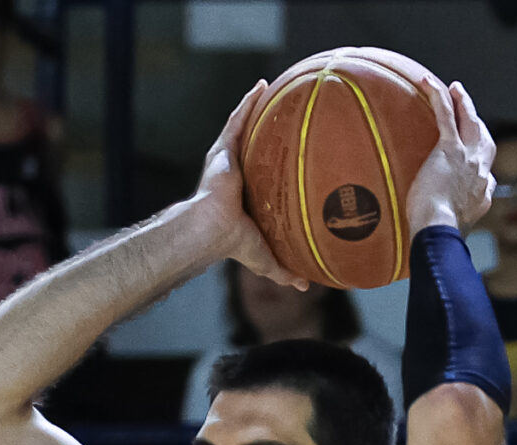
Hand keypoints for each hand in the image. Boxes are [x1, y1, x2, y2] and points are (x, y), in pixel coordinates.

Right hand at [195, 81, 306, 291]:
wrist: (211, 230)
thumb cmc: (233, 244)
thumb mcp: (265, 257)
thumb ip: (283, 269)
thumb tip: (305, 286)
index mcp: (244, 196)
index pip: (261, 177)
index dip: (271, 166)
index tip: (287, 157)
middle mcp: (235, 175)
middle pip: (252, 147)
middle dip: (264, 132)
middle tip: (282, 118)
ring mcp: (227, 160)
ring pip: (244, 129)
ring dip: (256, 109)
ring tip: (271, 91)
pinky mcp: (222, 150)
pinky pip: (237, 120)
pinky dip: (248, 102)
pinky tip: (261, 86)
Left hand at [405, 78, 494, 236]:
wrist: (439, 232)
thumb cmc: (437, 240)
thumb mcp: (446, 236)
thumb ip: (444, 230)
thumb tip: (430, 241)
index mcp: (482, 197)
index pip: (487, 177)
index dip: (482, 168)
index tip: (474, 168)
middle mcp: (481, 174)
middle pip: (485, 141)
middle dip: (478, 124)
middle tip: (468, 110)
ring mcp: (468, 159)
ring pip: (470, 123)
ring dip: (464, 103)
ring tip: (454, 89)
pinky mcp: (450, 149)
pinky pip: (446, 116)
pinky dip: (439, 97)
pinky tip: (429, 82)